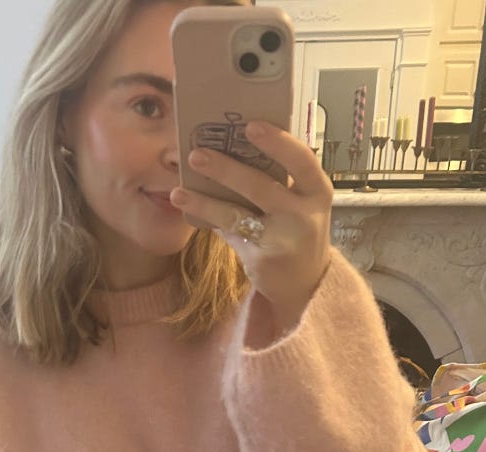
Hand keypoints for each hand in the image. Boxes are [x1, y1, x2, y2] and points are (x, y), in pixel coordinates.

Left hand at [170, 121, 332, 334]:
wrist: (305, 283)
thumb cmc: (297, 229)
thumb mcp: (300, 202)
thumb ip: (277, 179)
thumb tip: (229, 146)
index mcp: (317, 190)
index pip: (302, 159)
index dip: (278, 142)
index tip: (251, 126)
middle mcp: (304, 214)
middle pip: (261, 186)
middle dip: (225, 169)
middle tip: (196, 154)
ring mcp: (283, 239)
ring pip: (237, 214)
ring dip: (205, 201)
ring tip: (178, 191)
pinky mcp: (263, 259)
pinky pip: (229, 234)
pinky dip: (209, 222)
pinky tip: (189, 212)